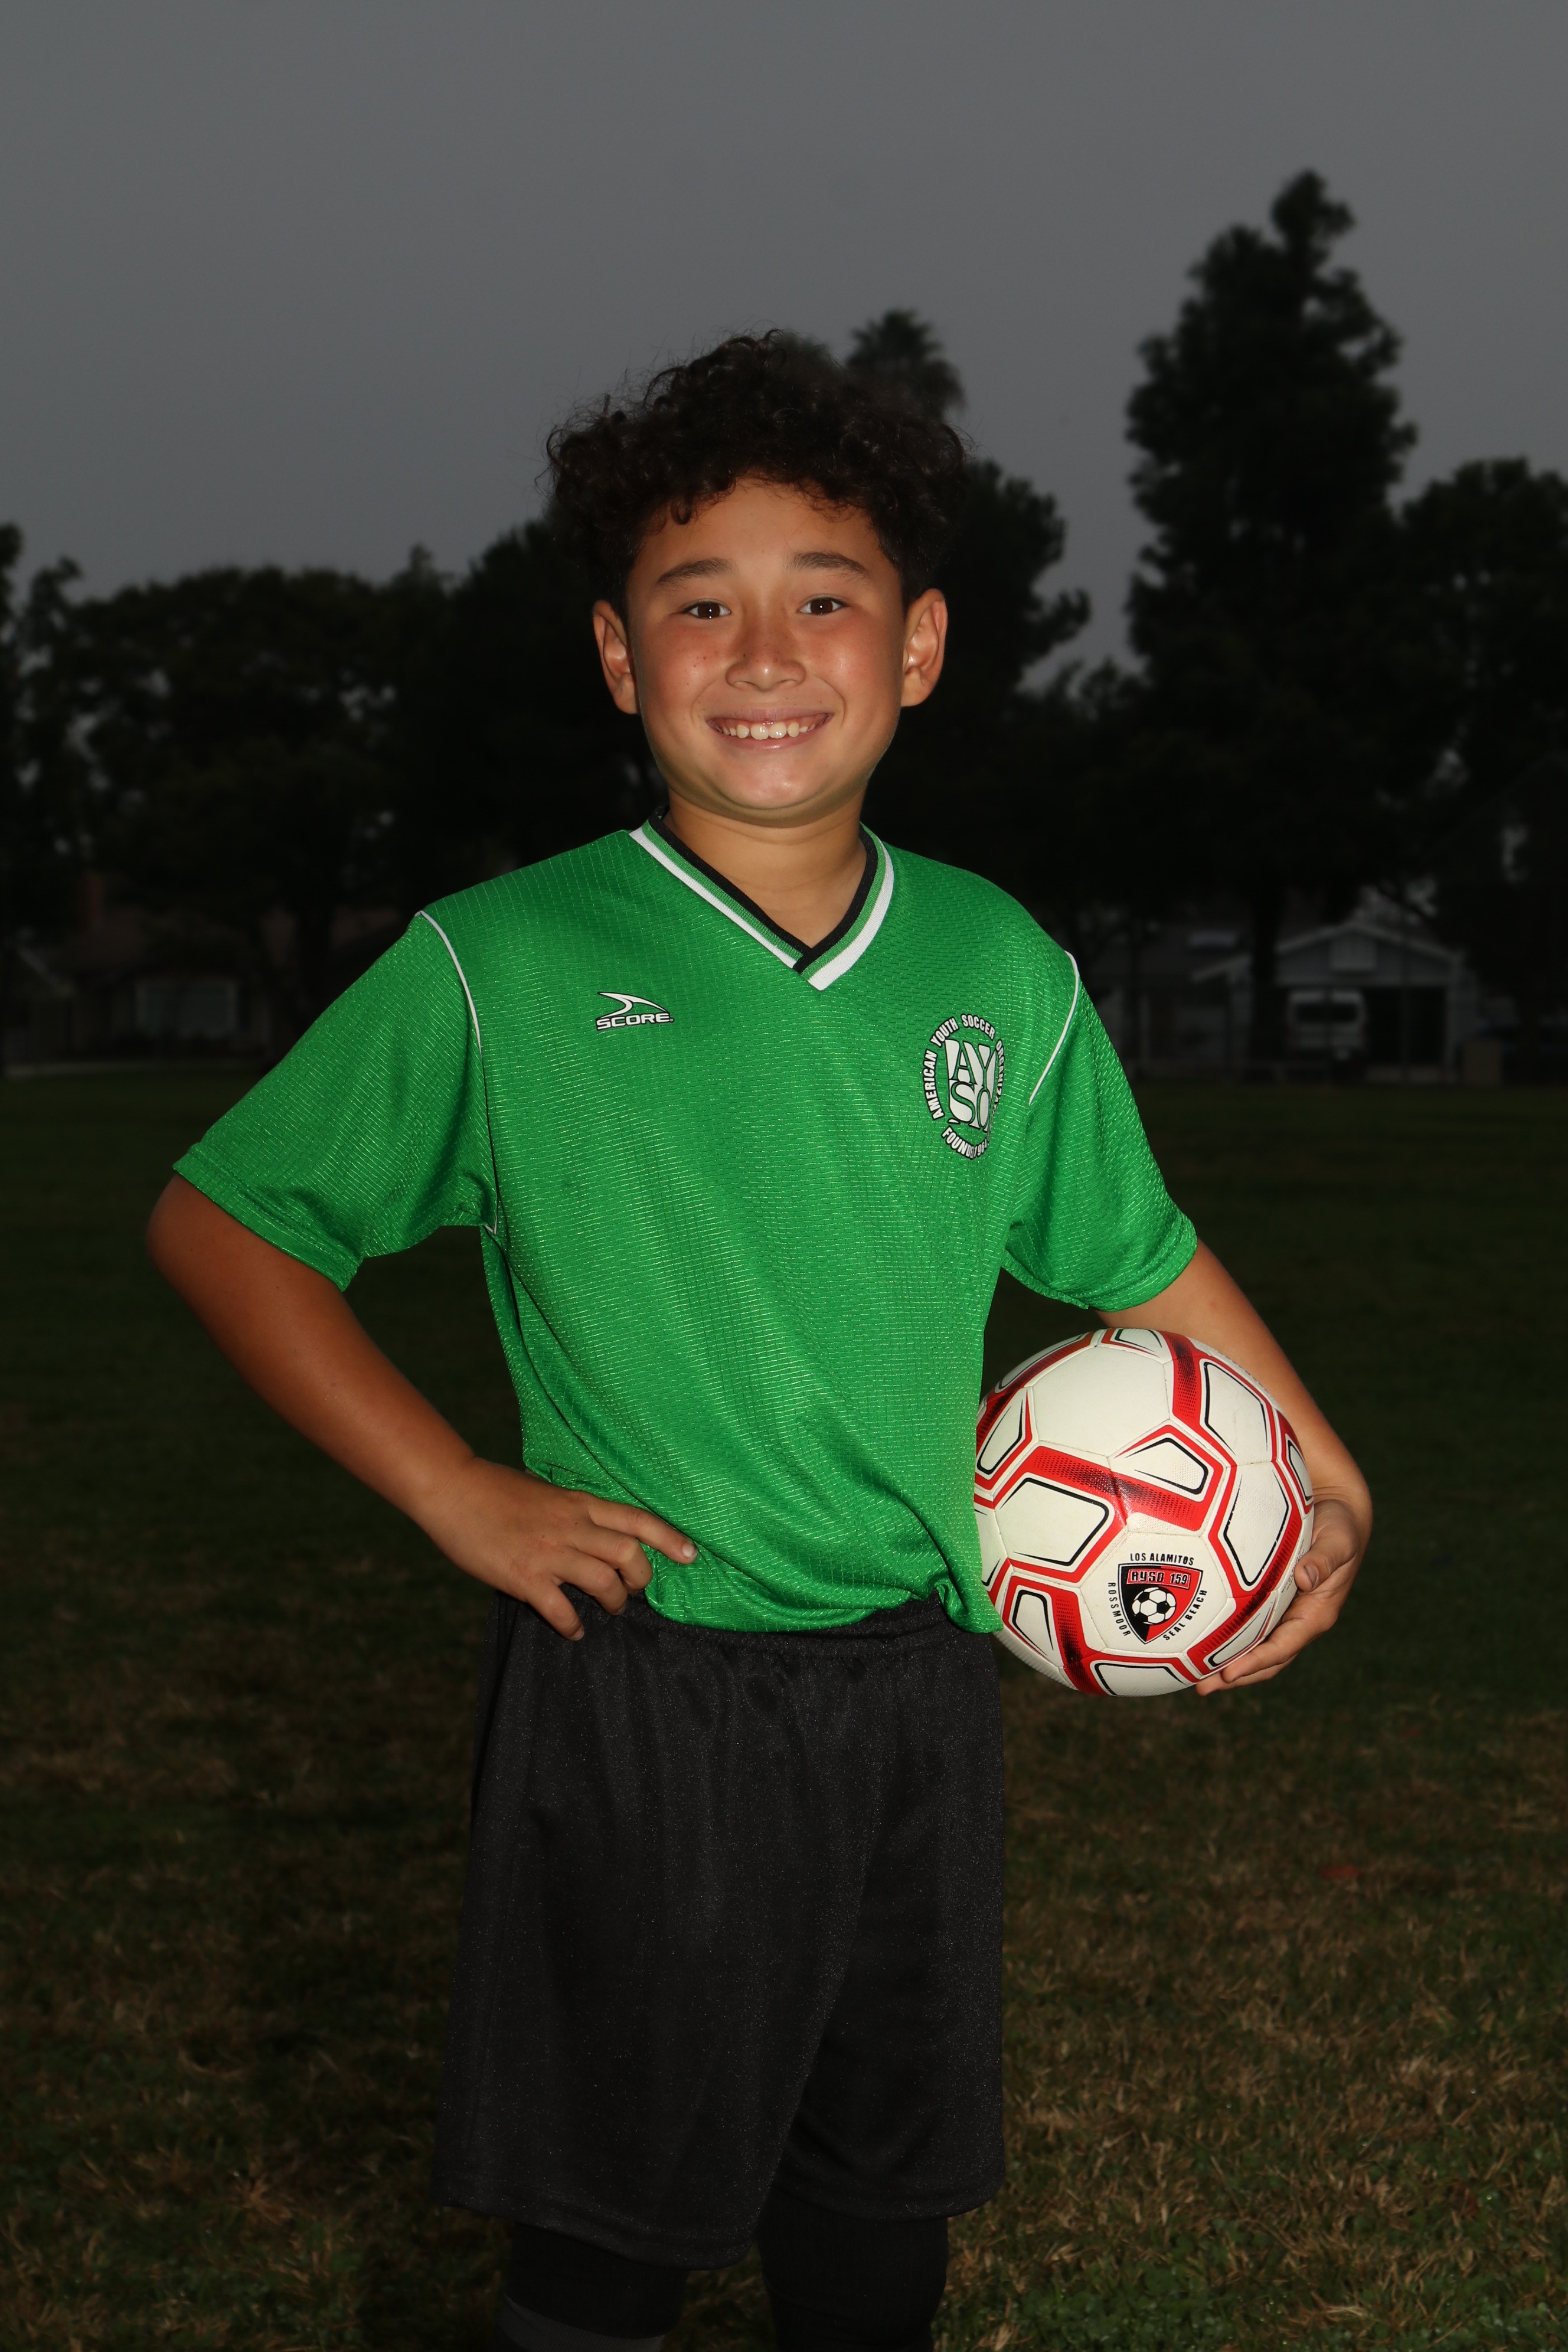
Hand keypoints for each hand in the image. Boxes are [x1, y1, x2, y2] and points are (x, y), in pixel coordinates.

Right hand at [415, 1457, 696, 1639]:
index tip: (691, 1554)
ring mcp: (549, 1552)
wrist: (452, 1489)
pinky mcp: (524, 1576)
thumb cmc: (495, 1490)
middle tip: (635, 1590)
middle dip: (641, 1577)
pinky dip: (572, 1626)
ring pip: (603, 1582)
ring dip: (613, 1602)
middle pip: (629, 1553)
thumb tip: (590, 1533)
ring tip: (608, 1610)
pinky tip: (573, 1632)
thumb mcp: (545, 1493)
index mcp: (578, 1502)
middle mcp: (571, 1525)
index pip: (636, 1518)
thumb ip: (571, 1512)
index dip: (669, 1537)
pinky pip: (561, 1610)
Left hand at [1196, 1493, 1365, 1693]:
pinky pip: (1246, 1627)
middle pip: (1265, 1660)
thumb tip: (1306, 1577)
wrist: (1338, 1515)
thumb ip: (1325, 1559)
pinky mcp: (1270, 1603)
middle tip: (1201, 1688)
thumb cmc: (1341, 1527)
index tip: (1229, 1674)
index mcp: (1316, 1614)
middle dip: (1235, 1676)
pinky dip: (1225, 1639)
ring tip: (1191, 1675)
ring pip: (1253, 1648)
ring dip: (1225, 1664)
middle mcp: (1299, 1621)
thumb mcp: (1339, 1540)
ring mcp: (1284, 1615)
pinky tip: (1196, 1640)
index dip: (1256, 1662)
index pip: (1283, 1647)